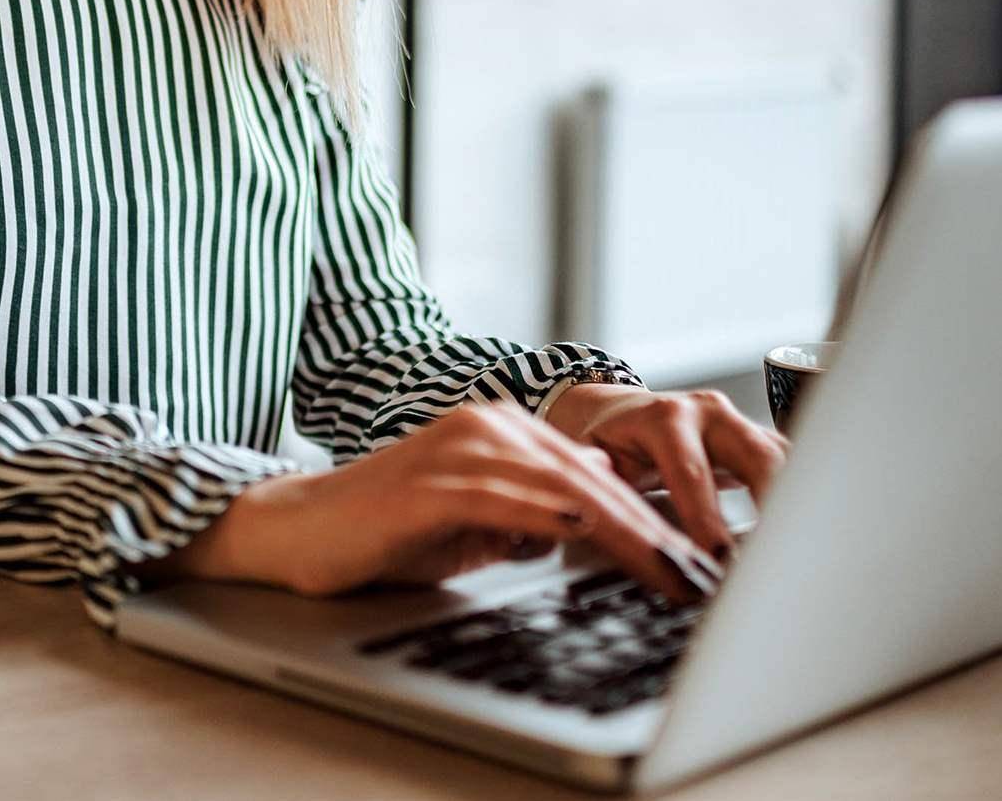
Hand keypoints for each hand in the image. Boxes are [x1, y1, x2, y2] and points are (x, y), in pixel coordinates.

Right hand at [127, 401, 723, 604]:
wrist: (300, 531)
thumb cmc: (384, 533)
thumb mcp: (476, 527)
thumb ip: (528, 519)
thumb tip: (581, 529)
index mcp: (504, 432)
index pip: (598, 476)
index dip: (653, 520)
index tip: (695, 563)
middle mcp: (488, 427)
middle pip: (593, 478)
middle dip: (655, 529)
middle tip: (700, 573)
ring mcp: (458, 449)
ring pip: (561, 486)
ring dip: (623, 531)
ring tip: (667, 566)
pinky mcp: (430, 482)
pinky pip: (506, 497)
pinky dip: (551, 514)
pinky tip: (588, 530)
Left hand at [541, 384, 789, 562]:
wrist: (615, 410)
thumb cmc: (602, 439)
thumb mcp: (587, 454)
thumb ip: (595, 476)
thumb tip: (601, 500)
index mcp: (664, 419)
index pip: (692, 473)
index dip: (708, 518)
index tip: (720, 558)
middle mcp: (708, 413)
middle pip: (758, 457)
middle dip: (774, 505)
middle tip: (780, 557)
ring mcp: (737, 423)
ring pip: (783, 459)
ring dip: (795, 504)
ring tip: (799, 553)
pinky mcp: (755, 439)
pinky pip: (788, 465)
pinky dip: (798, 498)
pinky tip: (803, 535)